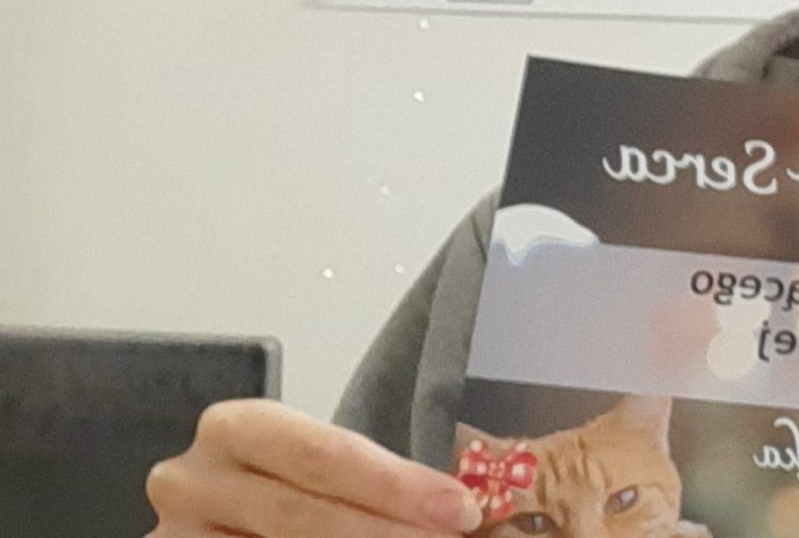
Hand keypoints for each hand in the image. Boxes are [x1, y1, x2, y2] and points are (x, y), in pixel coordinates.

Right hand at [146, 399, 482, 536]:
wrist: (225, 510)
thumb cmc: (285, 487)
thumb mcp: (319, 472)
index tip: (460, 510)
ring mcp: (175, 534)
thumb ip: (378, 484)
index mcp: (235, 430)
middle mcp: (191, 480)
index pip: (322, 455)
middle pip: (299, 513)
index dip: (395, 485)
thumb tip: (465, 510)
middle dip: (386, 532)